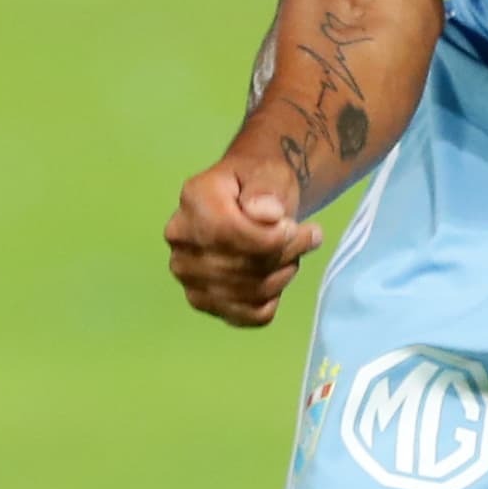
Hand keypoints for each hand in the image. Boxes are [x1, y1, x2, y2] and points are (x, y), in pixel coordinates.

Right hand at [166, 162, 325, 328]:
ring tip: (291, 253)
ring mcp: (187, 274)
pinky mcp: (202, 300)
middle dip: (285, 254)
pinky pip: (248, 315)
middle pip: (241, 265)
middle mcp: (180, 240)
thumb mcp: (268, 173)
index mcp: (193, 200)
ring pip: (248, 293)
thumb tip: (267, 213)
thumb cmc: (259, 182)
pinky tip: (275, 275)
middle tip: (307, 236)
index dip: (272, 238)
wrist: (251, 198)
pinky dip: (271, 299)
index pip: (230, 234)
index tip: (294, 226)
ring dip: (282, 275)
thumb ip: (266, 189)